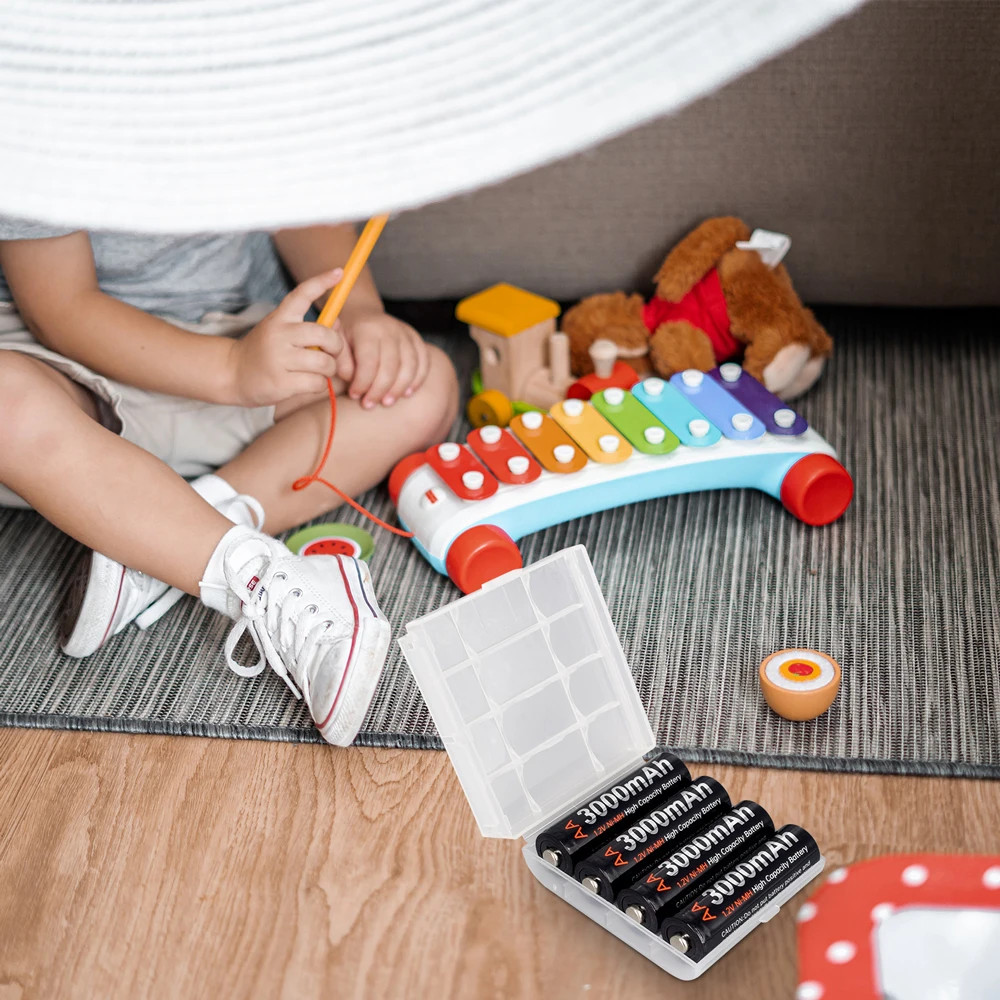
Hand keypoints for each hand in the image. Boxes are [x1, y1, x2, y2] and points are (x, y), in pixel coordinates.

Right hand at [226, 268, 346, 406]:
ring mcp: (279, 358)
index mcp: (280, 317)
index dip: (322, 282)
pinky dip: (318, 385)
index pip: (302, 294)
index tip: (339, 273)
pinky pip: (316, 383)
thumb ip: (309, 328)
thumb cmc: (265, 351)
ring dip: (328, 369)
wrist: (233, 373)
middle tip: (331, 353)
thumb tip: (337, 324)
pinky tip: (307, 384)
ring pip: (324, 362)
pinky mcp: (281, 382)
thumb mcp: (282, 332)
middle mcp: (279, 334)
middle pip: (324, 334)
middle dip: (336, 346)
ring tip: (318, 372)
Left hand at [340, 310, 430, 408]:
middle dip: (380, 390)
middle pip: (391, 366)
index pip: (369, 362)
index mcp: (367, 329)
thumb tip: (354, 381)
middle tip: (369, 404)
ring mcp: (405, 333)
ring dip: (399, 388)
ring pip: (410, 365)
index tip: (354, 395)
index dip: (362, 383)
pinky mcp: (416, 338)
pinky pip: (424, 361)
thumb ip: (343, 364)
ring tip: (387, 402)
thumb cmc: (348, 335)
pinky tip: (407, 393)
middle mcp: (389, 329)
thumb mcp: (337, 345)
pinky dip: (417, 379)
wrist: (363, 314)